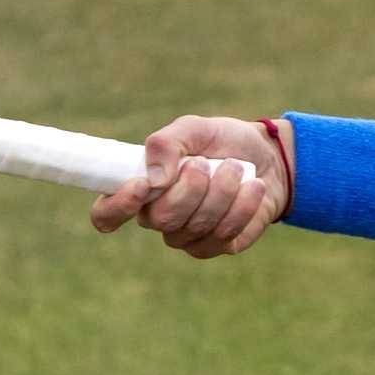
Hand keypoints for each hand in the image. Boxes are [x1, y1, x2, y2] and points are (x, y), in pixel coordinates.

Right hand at [93, 114, 288, 255]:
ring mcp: (187, 236)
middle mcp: (157, 217)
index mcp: (140, 189)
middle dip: (191, 188)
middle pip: (162, 218)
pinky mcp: (218, 246)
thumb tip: (154, 179)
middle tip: (208, 163)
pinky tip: (253, 188)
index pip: (106, 214)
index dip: (118, 206)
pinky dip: (243, 206)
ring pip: (197, 226)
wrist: (268, 158)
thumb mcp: (193, 128)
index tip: (141, 185)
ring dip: (223, 191)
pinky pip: (225, 235)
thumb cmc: (222, 141)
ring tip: (236, 168)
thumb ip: (167, 144)